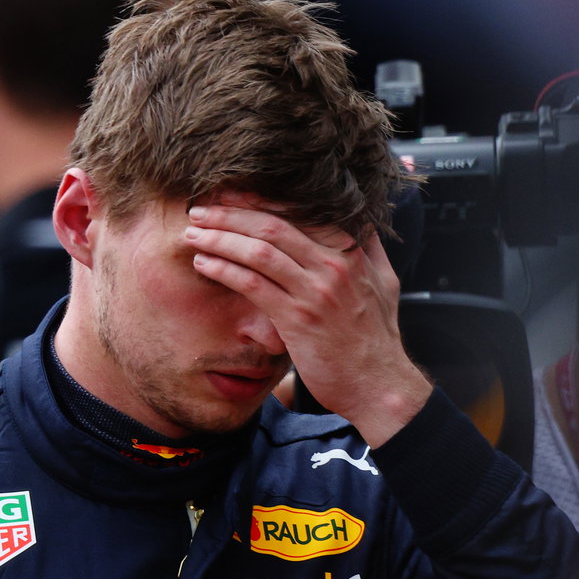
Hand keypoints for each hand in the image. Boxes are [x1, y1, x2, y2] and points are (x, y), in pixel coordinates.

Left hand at [185, 197, 432, 446]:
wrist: (378, 385)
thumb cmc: (377, 338)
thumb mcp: (385, 283)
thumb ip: (370, 249)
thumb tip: (362, 222)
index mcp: (350, 250)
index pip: (298, 211)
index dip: (258, 199)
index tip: (229, 192)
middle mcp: (333, 264)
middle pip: (272, 224)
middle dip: (230, 213)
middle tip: (199, 208)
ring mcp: (315, 291)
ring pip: (258, 251)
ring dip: (219, 238)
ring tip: (193, 232)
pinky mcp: (297, 320)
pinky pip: (252, 285)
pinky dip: (224, 269)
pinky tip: (204, 263)